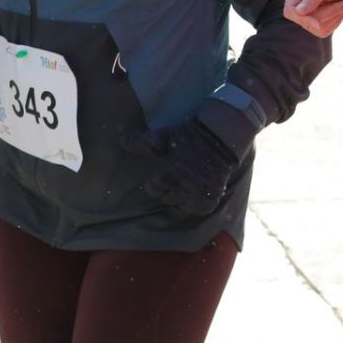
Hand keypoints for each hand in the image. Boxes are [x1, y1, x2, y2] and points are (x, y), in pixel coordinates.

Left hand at [125, 108, 249, 215]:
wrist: (222, 136)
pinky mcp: (211, 198)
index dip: (153, 182)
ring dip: (179, 197)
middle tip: (171, 179)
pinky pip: (197, 208)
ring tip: (182, 185)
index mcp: (171, 169)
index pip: (153, 188)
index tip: (157, 176)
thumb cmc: (189, 134)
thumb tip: (121, 140)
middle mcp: (185, 185)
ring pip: (180, 204)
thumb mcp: (165, 135)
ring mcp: (199, 193)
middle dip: (166, 189)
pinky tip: (193, 192)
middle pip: (166, 197)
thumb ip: (142, 142)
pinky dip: (194, 202)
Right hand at [285, 0, 342, 38]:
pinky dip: (336, 21)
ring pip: (317, 27)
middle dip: (328, 13)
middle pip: (306, 21)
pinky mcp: (316, 26)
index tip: (318, 23)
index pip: (290, 11)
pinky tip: (340, 11)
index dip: (302, 18)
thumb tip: (299, 12)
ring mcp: (306, 16)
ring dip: (335, 16)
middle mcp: (298, 4)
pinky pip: (323, 31)